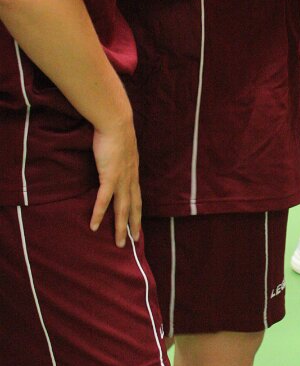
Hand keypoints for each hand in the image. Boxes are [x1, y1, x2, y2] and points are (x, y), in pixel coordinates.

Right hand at [90, 114, 141, 246]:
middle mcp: (130, 178)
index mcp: (133, 172)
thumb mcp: (122, 147)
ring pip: (122, 209)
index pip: (137, 196)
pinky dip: (99, 214)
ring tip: (120, 243)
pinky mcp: (109, 176)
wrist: (116, 122)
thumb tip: (115, 159)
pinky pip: (104, 200)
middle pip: (134, 207)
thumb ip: (120, 156)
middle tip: (135, 240)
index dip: (138, 211)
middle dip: (134, 225)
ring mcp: (121, 179)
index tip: (138, 223)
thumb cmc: (117, 131)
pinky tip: (95, 226)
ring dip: (121, 227)